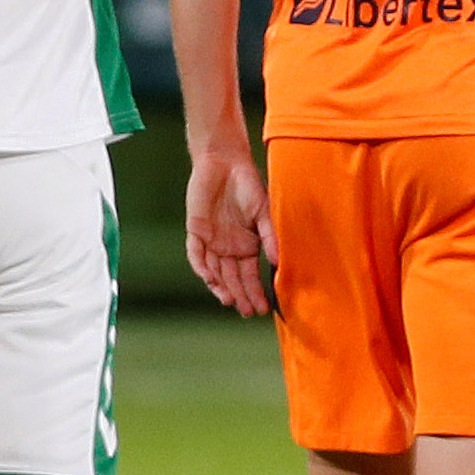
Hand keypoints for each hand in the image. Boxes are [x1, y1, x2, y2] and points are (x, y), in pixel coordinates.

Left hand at [186, 143, 276, 317]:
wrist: (224, 163)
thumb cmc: (248, 185)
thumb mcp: (263, 212)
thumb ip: (269, 236)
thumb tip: (278, 262)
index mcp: (247, 245)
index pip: (250, 275)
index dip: (256, 291)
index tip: (263, 308)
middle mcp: (228, 247)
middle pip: (233, 278)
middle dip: (240, 295)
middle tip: (247, 312)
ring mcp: (211, 241)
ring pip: (215, 271)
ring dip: (221, 287)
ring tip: (230, 302)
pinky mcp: (196, 231)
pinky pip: (196, 254)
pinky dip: (202, 267)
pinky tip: (210, 280)